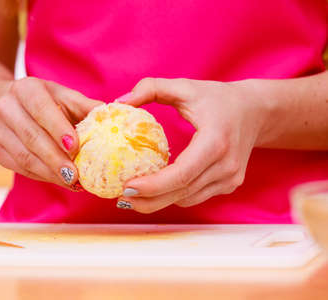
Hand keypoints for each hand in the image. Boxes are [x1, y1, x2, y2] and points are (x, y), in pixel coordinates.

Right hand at [0, 77, 102, 189]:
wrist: (10, 105)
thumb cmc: (47, 102)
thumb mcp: (65, 97)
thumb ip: (87, 107)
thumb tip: (114, 117)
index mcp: (26, 88)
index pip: (41, 109)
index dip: (58, 129)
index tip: (75, 147)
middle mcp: (6, 106)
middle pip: (32, 137)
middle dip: (56, 159)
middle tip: (76, 176)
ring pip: (24, 156)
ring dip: (50, 173)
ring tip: (72, 182)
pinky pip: (19, 167)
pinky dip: (41, 176)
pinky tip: (60, 181)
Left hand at [118, 78, 269, 212]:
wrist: (256, 111)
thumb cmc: (218, 98)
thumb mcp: (185, 87)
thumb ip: (151, 88)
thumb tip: (120, 101)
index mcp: (216, 141)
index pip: (182, 173)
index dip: (153, 185)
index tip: (127, 186)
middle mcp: (226, 166)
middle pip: (182, 193)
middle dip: (149, 200)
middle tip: (121, 197)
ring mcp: (231, 179)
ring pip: (187, 199)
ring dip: (159, 201)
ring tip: (132, 194)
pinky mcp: (229, 185)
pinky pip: (195, 196)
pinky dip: (174, 196)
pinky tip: (156, 189)